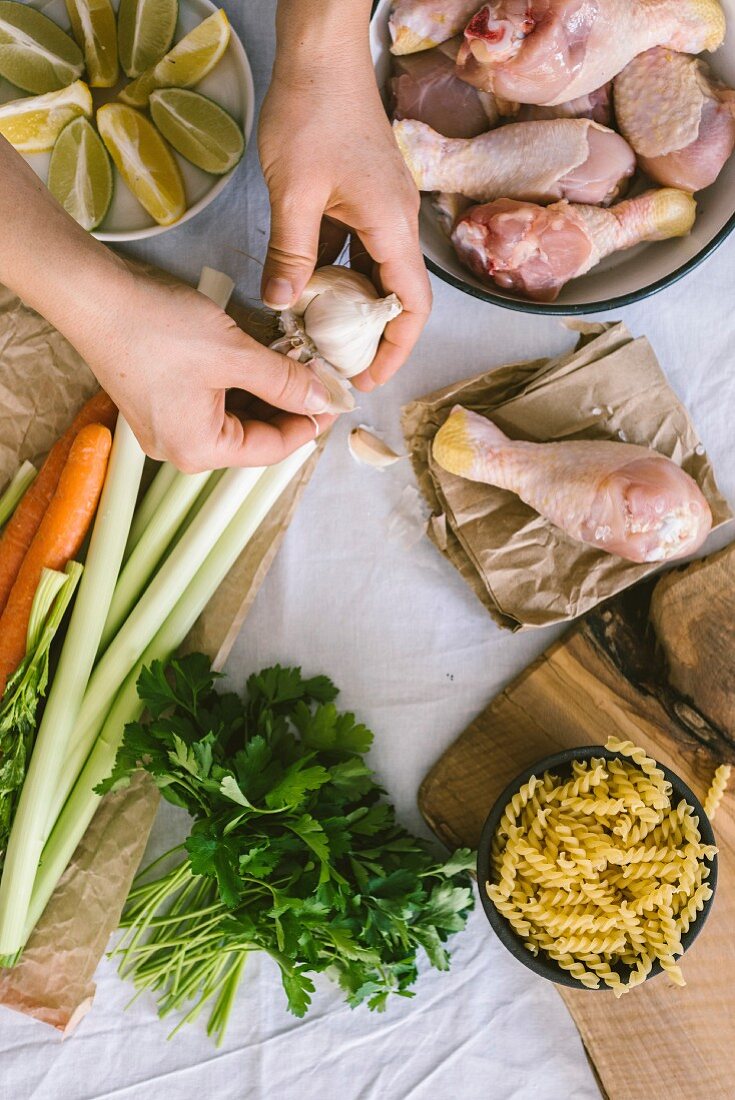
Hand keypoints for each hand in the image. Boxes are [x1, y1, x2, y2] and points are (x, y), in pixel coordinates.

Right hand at [0, 137, 333, 472]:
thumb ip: (285, 381)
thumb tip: (326, 399)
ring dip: (263, 394)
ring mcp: (164, 429)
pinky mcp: (156, 405)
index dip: (309, 423)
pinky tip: (255, 362)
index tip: (335, 398)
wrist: (92, 295)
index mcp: (199, 451)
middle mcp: (179, 450)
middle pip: (251, 438)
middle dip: (287, 407)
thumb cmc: (159, 327)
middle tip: (317, 375)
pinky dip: (235, 387)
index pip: (271, 449)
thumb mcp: (235, 354)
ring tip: (292, 363)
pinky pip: (209, 405)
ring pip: (232, 419)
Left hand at [259, 1, 431, 391]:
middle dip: (373, 338)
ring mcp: (381, 208)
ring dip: (352, 308)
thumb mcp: (293, 191)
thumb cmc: (312, 110)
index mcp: (391, 227)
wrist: (320, 48)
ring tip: (320, 338)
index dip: (396, 350)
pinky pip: (357, 248)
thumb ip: (290, 254)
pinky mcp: (362, 195)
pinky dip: (337, 274)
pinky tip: (305, 289)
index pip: (413, 306)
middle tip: (338, 367)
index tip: (370, 379)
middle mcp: (396, 222)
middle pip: (398, 296)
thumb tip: (280, 306)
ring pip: (375, 274)